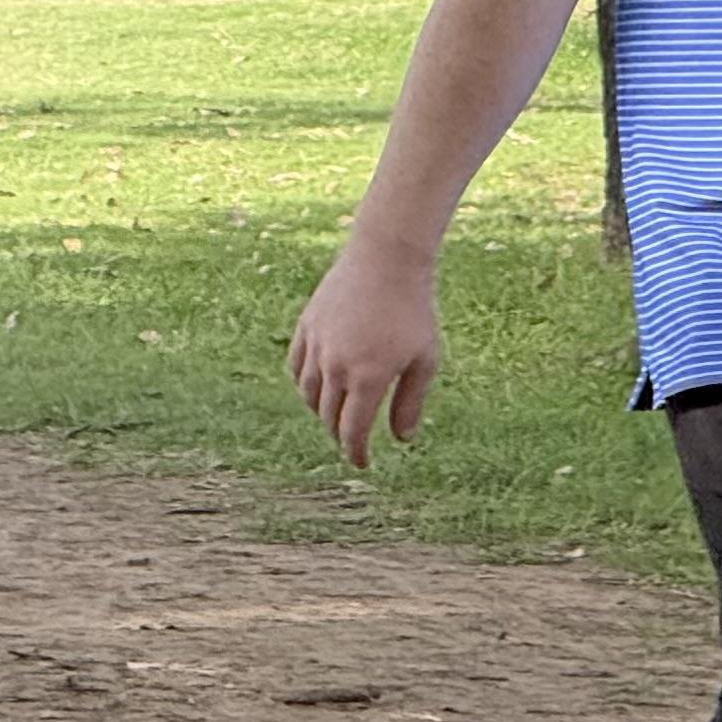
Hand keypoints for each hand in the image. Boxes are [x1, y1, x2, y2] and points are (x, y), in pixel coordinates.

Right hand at [290, 239, 441, 467]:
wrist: (387, 259)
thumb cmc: (414, 309)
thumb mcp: (424, 358)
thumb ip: (410, 402)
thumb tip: (402, 439)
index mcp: (368, 378)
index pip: (353, 431)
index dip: (356, 452)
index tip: (362, 463)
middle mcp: (335, 367)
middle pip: (329, 416)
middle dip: (340, 433)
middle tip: (352, 439)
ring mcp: (316, 346)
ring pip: (309, 394)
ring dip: (321, 411)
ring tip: (336, 415)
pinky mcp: (306, 327)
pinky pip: (296, 367)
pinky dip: (304, 384)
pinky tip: (317, 387)